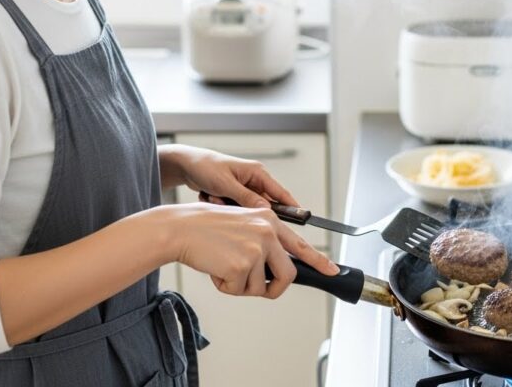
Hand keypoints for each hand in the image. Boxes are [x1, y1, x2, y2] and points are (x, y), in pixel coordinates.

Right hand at [162, 146, 338, 297]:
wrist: (179, 228)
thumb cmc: (204, 228)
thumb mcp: (241, 224)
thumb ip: (262, 241)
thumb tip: (274, 268)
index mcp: (269, 220)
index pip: (301, 245)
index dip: (319, 261)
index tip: (332, 271)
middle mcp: (267, 232)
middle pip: (287, 275)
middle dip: (273, 288)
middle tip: (257, 288)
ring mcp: (257, 248)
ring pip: (260, 286)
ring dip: (240, 285)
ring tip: (222, 266)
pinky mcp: (242, 265)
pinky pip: (239, 290)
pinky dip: (225, 287)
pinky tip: (215, 269)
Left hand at [175, 146, 298, 208]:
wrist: (186, 165)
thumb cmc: (205, 167)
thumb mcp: (226, 184)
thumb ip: (247, 198)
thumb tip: (266, 211)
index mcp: (257, 172)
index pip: (280, 192)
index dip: (291, 206)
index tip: (301, 219)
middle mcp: (254, 180)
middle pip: (262, 204)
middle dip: (244, 208)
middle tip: (225, 201)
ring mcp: (244, 188)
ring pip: (246, 209)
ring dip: (229, 206)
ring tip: (214, 195)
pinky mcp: (235, 195)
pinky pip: (235, 209)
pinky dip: (222, 205)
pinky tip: (210, 195)